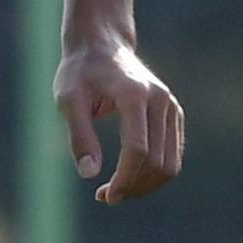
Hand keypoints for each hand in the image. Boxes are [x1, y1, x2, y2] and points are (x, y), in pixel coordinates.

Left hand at [55, 30, 182, 203]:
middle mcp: (160, 100)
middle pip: (157, 161)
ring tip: (116, 191)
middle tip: (105, 197)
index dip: (123, 179)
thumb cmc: (80, 73)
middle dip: (133, 187)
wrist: (102, 45)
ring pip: (171, 163)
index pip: (137, 149)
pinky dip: (155, 173)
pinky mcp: (174, 114)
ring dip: (146, 185)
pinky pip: (172, 155)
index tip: (104, 196)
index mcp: (134, 95)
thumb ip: (79, 136)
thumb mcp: (68, 101)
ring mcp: (171, 106)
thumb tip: (89, 174)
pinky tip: (129, 178)